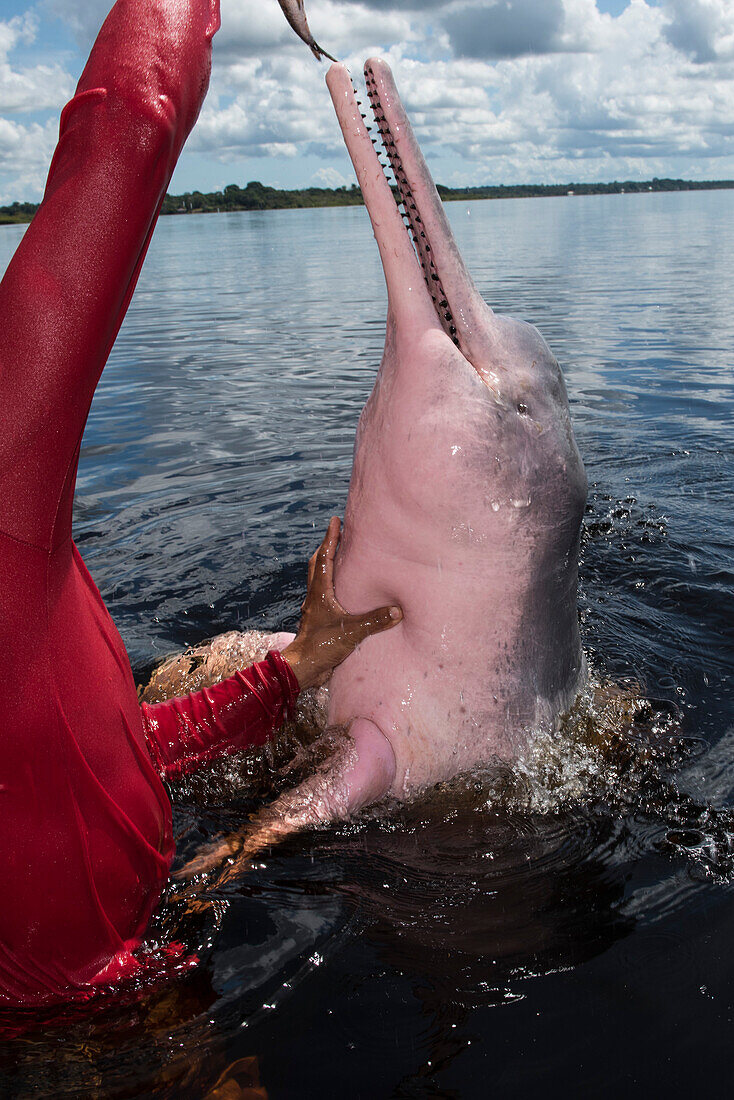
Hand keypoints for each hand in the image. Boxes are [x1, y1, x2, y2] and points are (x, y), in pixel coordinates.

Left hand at [282, 517, 401, 689]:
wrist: (303, 668)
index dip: (331, 539)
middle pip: (317, 564)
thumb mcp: (350, 632)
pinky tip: (343, 591)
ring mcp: (315, 608)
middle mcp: (315, 596)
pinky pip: (323, 595)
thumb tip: (397, 610)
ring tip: (341, 558)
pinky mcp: (318, 620)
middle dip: (327, 548)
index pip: (325, 558)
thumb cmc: (321, 647)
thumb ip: (374, 621)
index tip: (335, 521)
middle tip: (338, 535)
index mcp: (320, 592)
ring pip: (318, 579)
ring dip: (327, 565)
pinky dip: (331, 584)